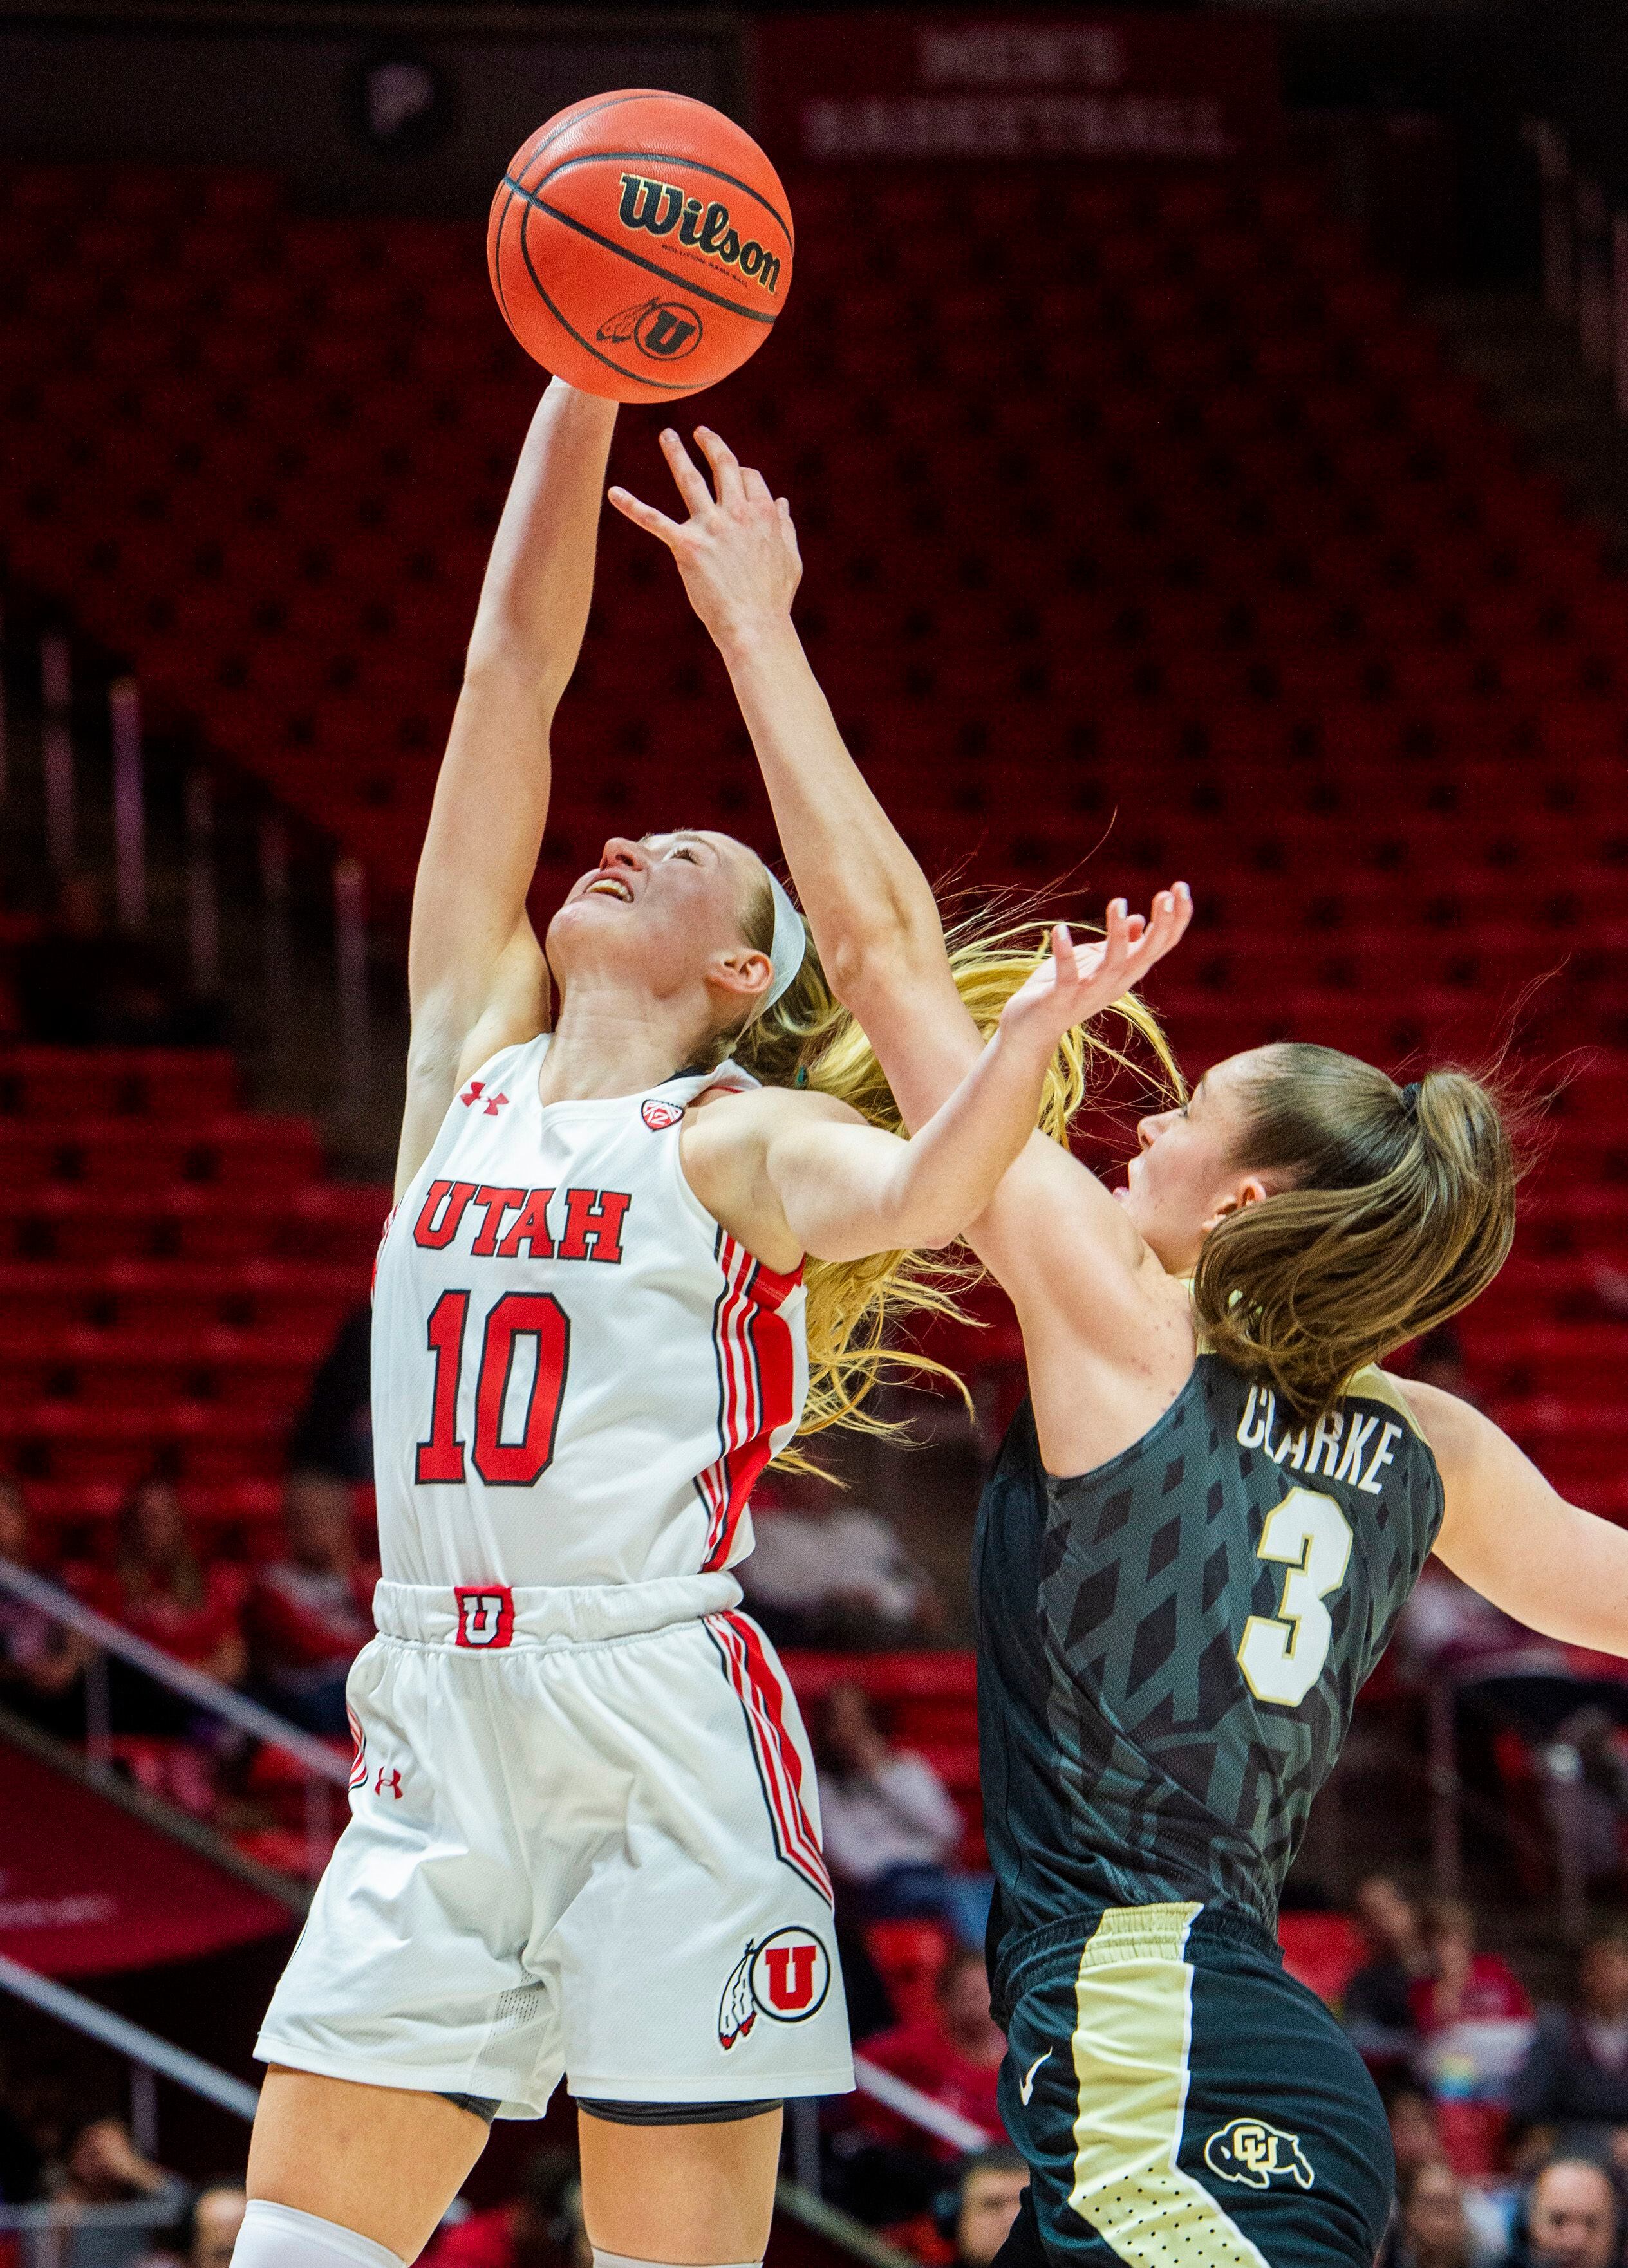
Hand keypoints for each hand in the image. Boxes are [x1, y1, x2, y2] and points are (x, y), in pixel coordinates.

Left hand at [607, 425, 800, 651]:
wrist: (755, 625)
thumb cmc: (773, 597)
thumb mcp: (790, 557)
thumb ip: (785, 526)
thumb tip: (782, 503)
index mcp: (763, 513)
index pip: (749, 477)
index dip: (742, 472)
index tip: (736, 474)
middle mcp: (737, 513)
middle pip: (723, 466)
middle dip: (711, 444)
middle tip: (699, 432)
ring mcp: (711, 527)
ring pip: (690, 480)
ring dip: (677, 454)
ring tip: (667, 436)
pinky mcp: (687, 546)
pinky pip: (654, 520)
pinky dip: (632, 505)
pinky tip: (613, 493)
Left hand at [998, 887, 1192, 1052]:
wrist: (1030, 1030)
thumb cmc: (1063, 991)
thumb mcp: (1094, 962)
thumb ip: (1118, 945)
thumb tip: (1139, 920)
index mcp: (1126, 972)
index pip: (1160, 946)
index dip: (1175, 919)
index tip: (1180, 887)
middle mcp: (1114, 984)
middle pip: (1146, 956)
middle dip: (1161, 926)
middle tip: (1166, 895)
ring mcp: (1088, 994)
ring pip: (1111, 965)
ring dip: (1116, 935)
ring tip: (1118, 902)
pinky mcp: (1059, 1000)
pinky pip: (1067, 978)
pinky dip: (1065, 954)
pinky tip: (1060, 929)